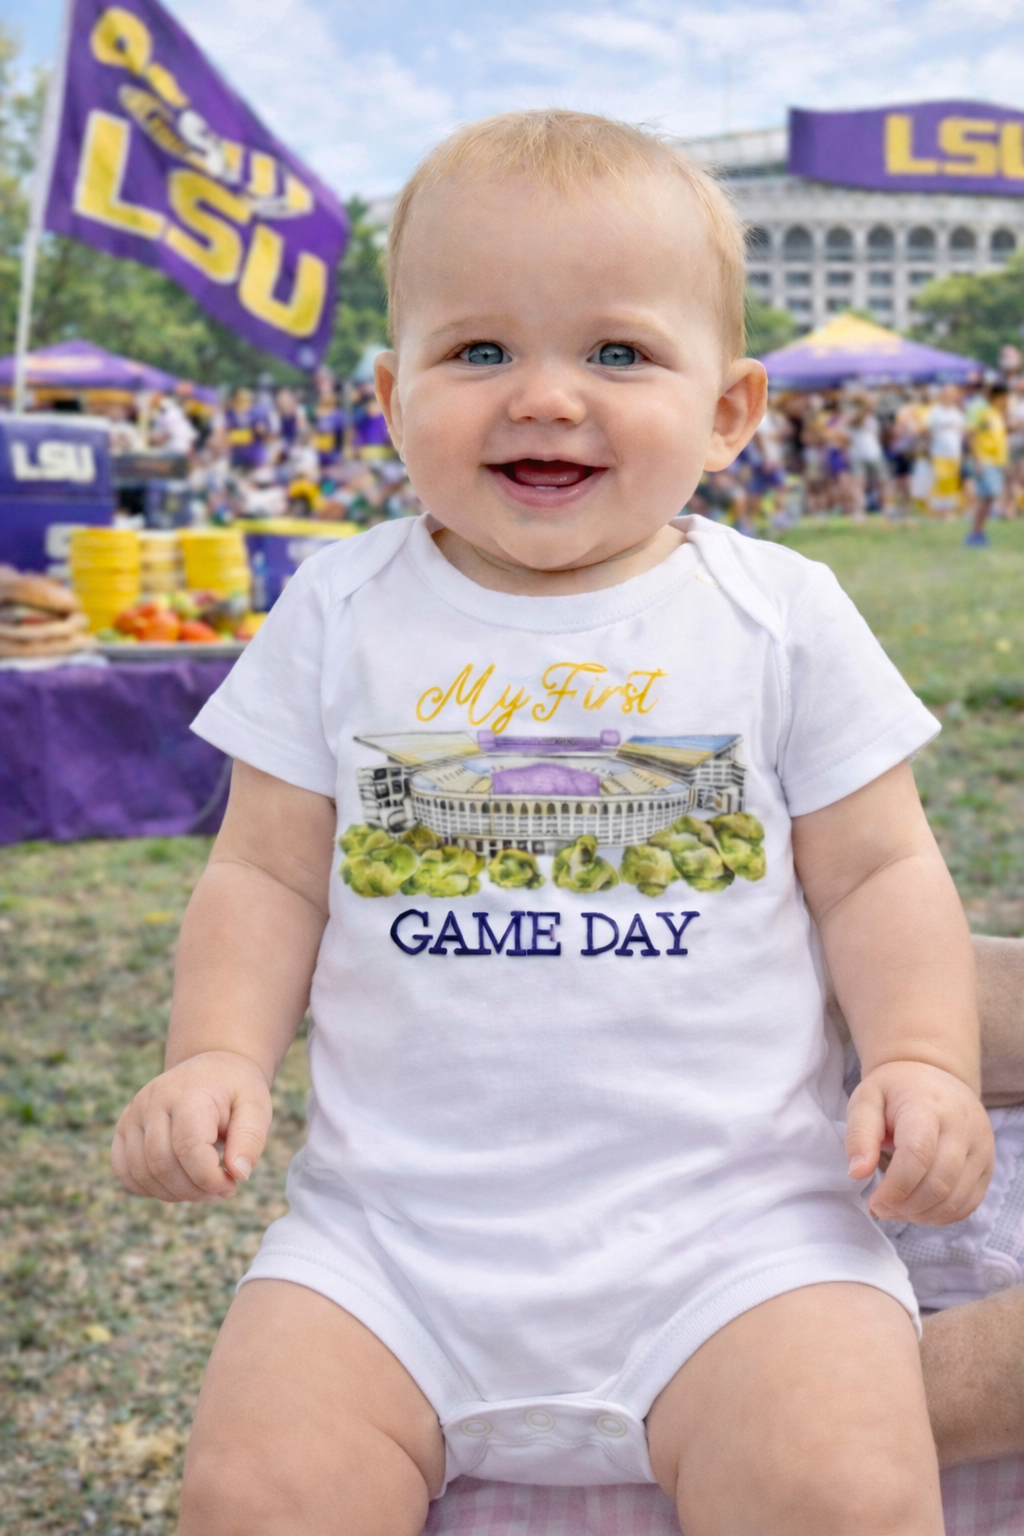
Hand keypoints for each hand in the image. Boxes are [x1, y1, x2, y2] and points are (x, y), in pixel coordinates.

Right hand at [111, 1050, 272, 1201]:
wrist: (211, 1069)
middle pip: (163, 1165)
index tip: (232, 1184)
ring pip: (142, 1173)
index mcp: (189, 1094)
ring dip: (174, 1193)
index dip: (209, 1178)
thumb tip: (239, 1174)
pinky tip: (177, 1184)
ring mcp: (134, 1114)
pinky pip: (124, 1171)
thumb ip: (251, 1139)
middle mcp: (153, 1101)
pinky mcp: (124, 1127)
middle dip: (194, 1190)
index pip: (189, 1148)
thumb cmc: (235, 1091)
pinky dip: (149, 1188)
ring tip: (202, 1187)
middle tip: (219, 1190)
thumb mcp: (257, 1106)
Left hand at [846, 1060, 994, 1225]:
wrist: (935, 1076)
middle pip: (939, 1183)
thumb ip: (859, 1134)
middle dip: (906, 1205)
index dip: (895, 1187)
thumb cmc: (896, 1091)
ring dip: (922, 1215)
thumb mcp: (866, 1100)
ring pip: (956, 1200)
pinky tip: (918, 1208)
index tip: (874, 1201)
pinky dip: (941, 1215)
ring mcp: (981, 1148)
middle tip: (881, 1208)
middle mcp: (963, 1127)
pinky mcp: (987, 1166)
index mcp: (929, 1106)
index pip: (919, 1154)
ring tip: (897, 1208)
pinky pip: (968, 1204)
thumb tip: (858, 1173)